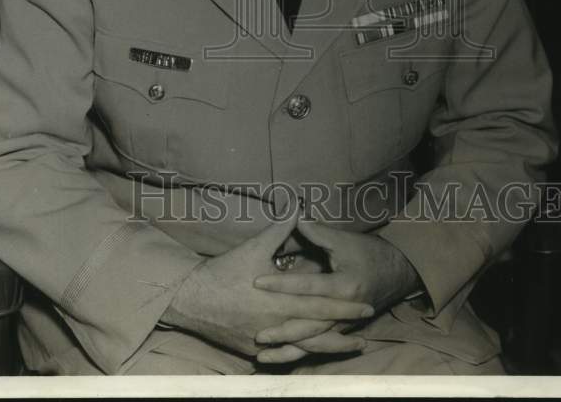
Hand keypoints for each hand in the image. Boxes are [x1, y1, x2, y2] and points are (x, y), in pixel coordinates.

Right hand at [160, 210, 374, 358]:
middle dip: (345, 328)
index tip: (367, 305)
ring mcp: (267, 342)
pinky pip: (285, 355)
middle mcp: (279, 325)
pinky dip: (303, 354)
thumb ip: (281, 228)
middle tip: (367, 326)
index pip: (322, 306)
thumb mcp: (256, 247)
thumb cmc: (226, 271)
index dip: (346, 306)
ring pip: (306, 348)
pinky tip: (316, 353)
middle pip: (320, 331)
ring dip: (332, 347)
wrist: (193, 299)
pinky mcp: (254, 351)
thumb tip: (297, 206)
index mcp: (282, 301)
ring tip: (354, 346)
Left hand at [251, 218, 420, 362]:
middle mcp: (344, 311)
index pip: (307, 286)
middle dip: (282, 330)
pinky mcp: (343, 330)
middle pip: (309, 324)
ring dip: (288, 348)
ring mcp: (345, 325)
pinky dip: (300, 354)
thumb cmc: (369, 253)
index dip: (281, 283)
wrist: (397, 272)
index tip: (257, 282)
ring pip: (313, 342)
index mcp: (343, 286)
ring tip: (262, 354)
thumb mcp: (344, 240)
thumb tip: (294, 218)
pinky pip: (320, 347)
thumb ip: (317, 233)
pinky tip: (281, 359)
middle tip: (257, 334)